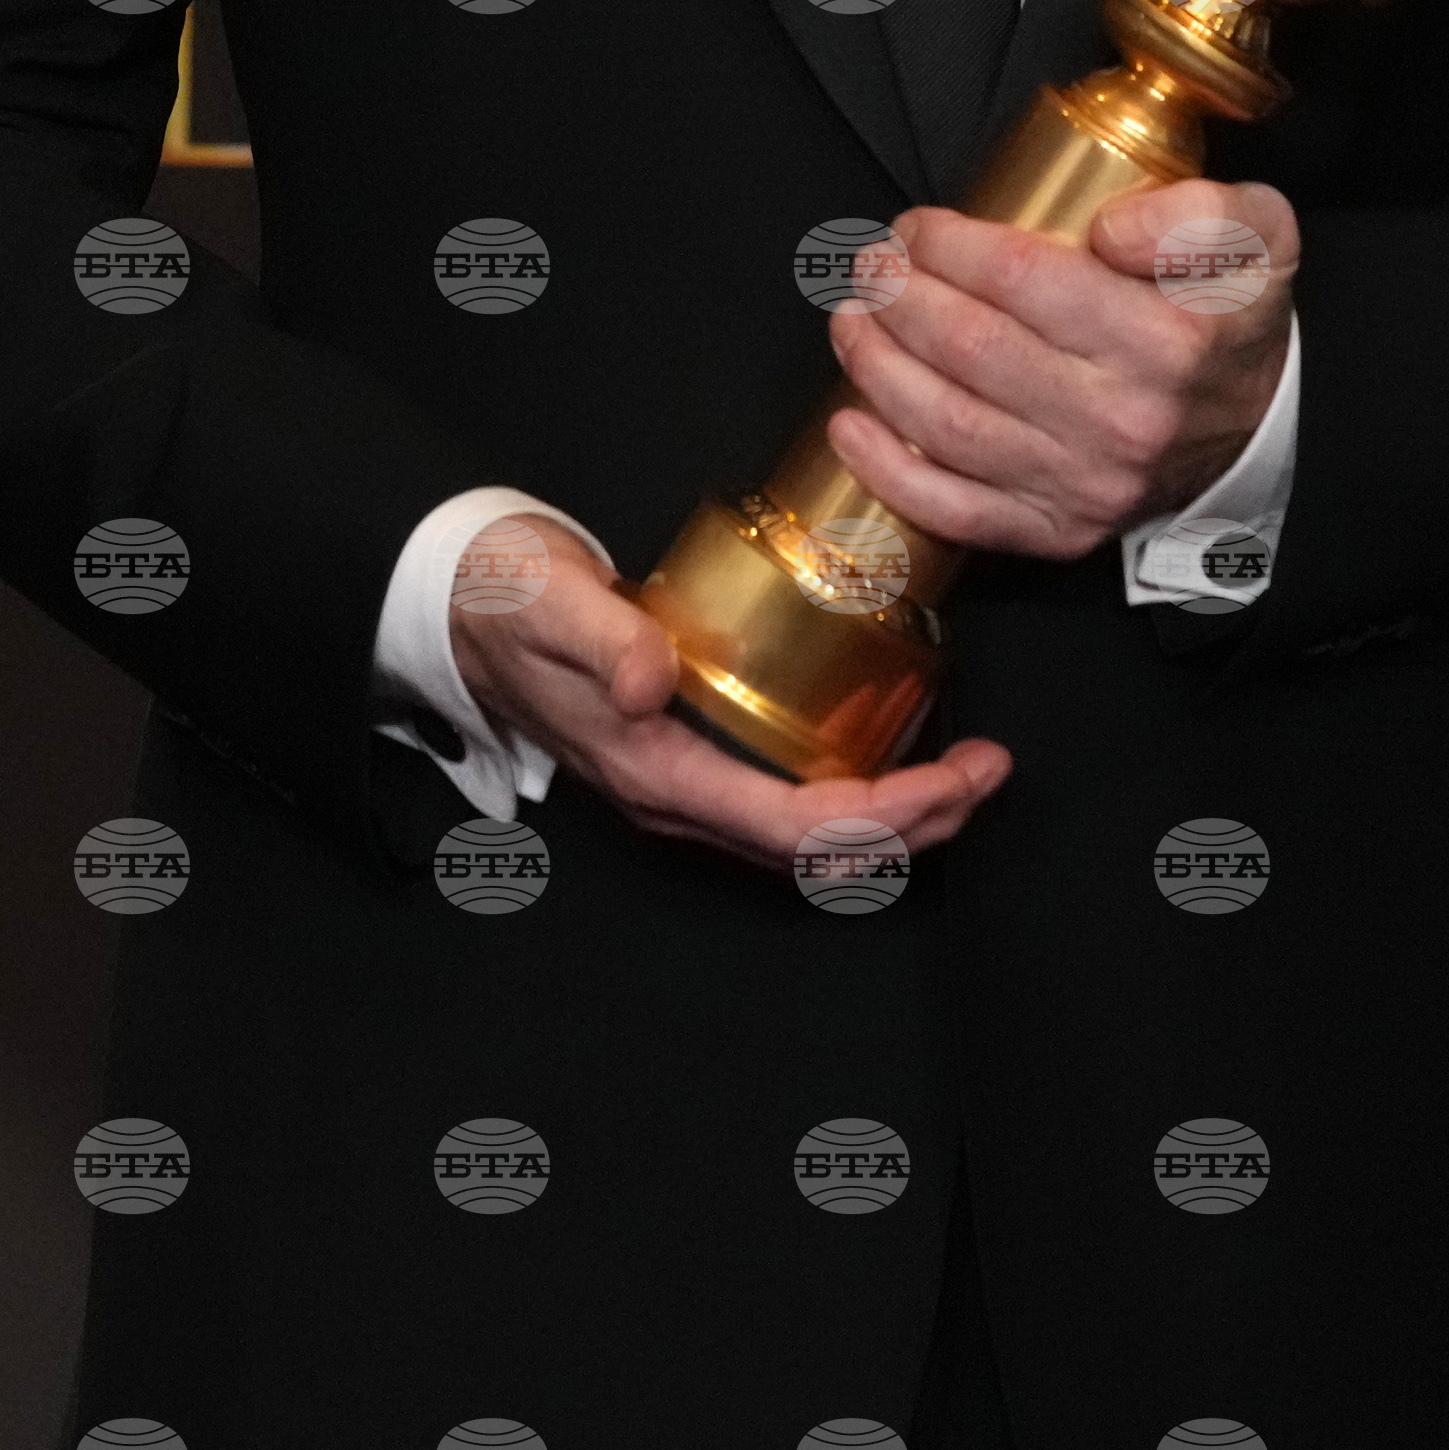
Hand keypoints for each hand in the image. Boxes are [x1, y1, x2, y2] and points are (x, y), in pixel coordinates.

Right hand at [444, 515, 1011, 872]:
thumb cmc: (504, 597)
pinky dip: (859, 792)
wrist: (458, 599)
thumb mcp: (546, 604)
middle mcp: (679, 799)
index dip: (888, 814)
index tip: (958, 775)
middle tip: (989, 772)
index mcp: (655, 775)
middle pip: (819, 851)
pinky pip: (792, 801)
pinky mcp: (694, 753)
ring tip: (966, 773)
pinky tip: (895, 749)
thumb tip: (652, 680)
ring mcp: (687, 784)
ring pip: (811, 837)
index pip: (795, 827)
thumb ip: (599, 638)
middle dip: (916, 823)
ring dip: (896, 815)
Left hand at [823, 177, 1298, 561]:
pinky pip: (956, 512)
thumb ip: (1196, 211)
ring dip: (878, 367)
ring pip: (950, 426)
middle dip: (899, 297)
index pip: (1024, 278)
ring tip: (851, 320)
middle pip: (972, 349)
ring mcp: (1084, 484)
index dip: (950, 246)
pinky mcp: (1058, 530)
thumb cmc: (1232, 319)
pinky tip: (849, 426)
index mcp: (1165, 339)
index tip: (918, 226)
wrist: (1260, 431)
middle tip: (871, 265)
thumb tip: (1107, 229)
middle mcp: (1121, 419)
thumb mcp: (1258, 233)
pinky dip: (889, 473)